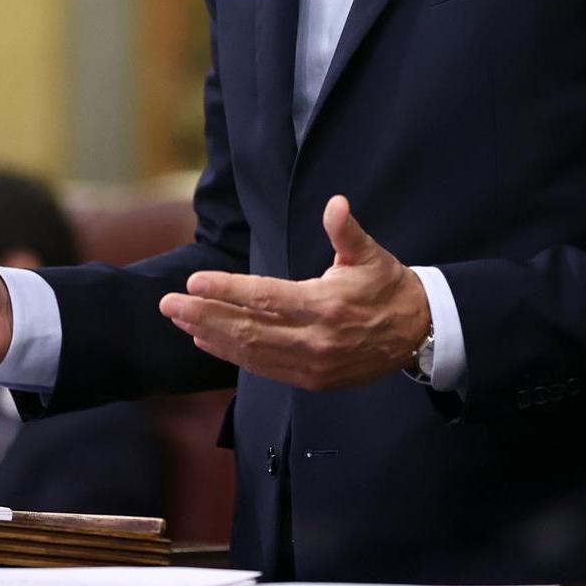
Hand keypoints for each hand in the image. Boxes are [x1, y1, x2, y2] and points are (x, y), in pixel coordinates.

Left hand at [159, 195, 429, 390]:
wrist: (417, 333)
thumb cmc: (389, 287)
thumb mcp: (371, 254)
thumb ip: (347, 231)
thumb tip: (336, 204)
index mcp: (327, 305)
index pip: (266, 297)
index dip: (227, 289)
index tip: (194, 280)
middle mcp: (315, 339)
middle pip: (248, 329)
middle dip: (204, 315)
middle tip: (168, 303)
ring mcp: (312, 365)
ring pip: (251, 352)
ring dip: (210, 335)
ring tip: (180, 319)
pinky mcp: (312, 380)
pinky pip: (263, 368)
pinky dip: (231, 355)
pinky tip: (207, 341)